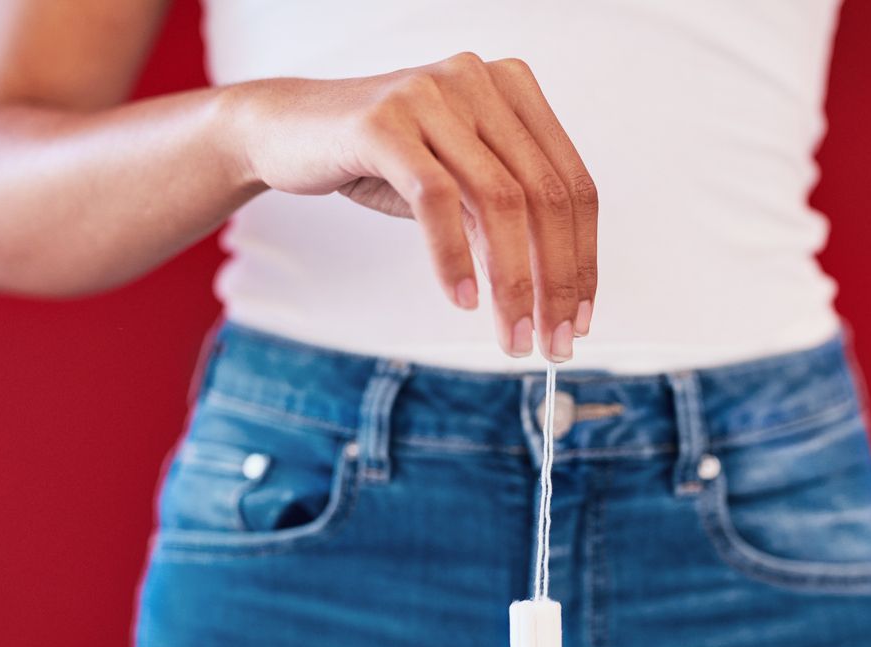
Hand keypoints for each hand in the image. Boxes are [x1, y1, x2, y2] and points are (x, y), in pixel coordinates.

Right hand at [227, 52, 598, 360]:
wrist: (287, 131)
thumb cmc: (381, 160)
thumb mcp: (455, 185)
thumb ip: (501, 219)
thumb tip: (551, 291)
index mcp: (512, 89)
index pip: (572, 184)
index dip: (582, 258)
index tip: (578, 318)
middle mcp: (480, 81)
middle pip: (545, 195)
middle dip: (555, 280)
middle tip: (552, 342)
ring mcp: (432, 95)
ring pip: (499, 200)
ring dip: (512, 281)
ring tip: (512, 333)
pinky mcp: (383, 123)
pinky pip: (436, 199)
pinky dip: (452, 256)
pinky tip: (461, 298)